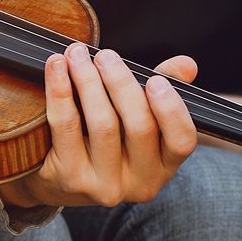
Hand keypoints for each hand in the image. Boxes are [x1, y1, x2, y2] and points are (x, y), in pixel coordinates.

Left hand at [0, 44, 197, 208]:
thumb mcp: (138, 118)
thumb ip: (164, 89)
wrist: (55, 179)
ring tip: (78, 55)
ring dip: (89, 81)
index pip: (182, 140)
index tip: (155, 80)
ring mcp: (105, 185)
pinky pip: (66, 126)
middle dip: (122, 83)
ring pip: (103, 125)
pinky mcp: (70, 178)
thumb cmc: (105, 141)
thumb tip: (187, 64)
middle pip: (140, 127)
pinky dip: (60, 91)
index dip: (171, 109)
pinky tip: (56, 67)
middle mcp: (140, 182)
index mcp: (164, 166)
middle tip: (106, 56)